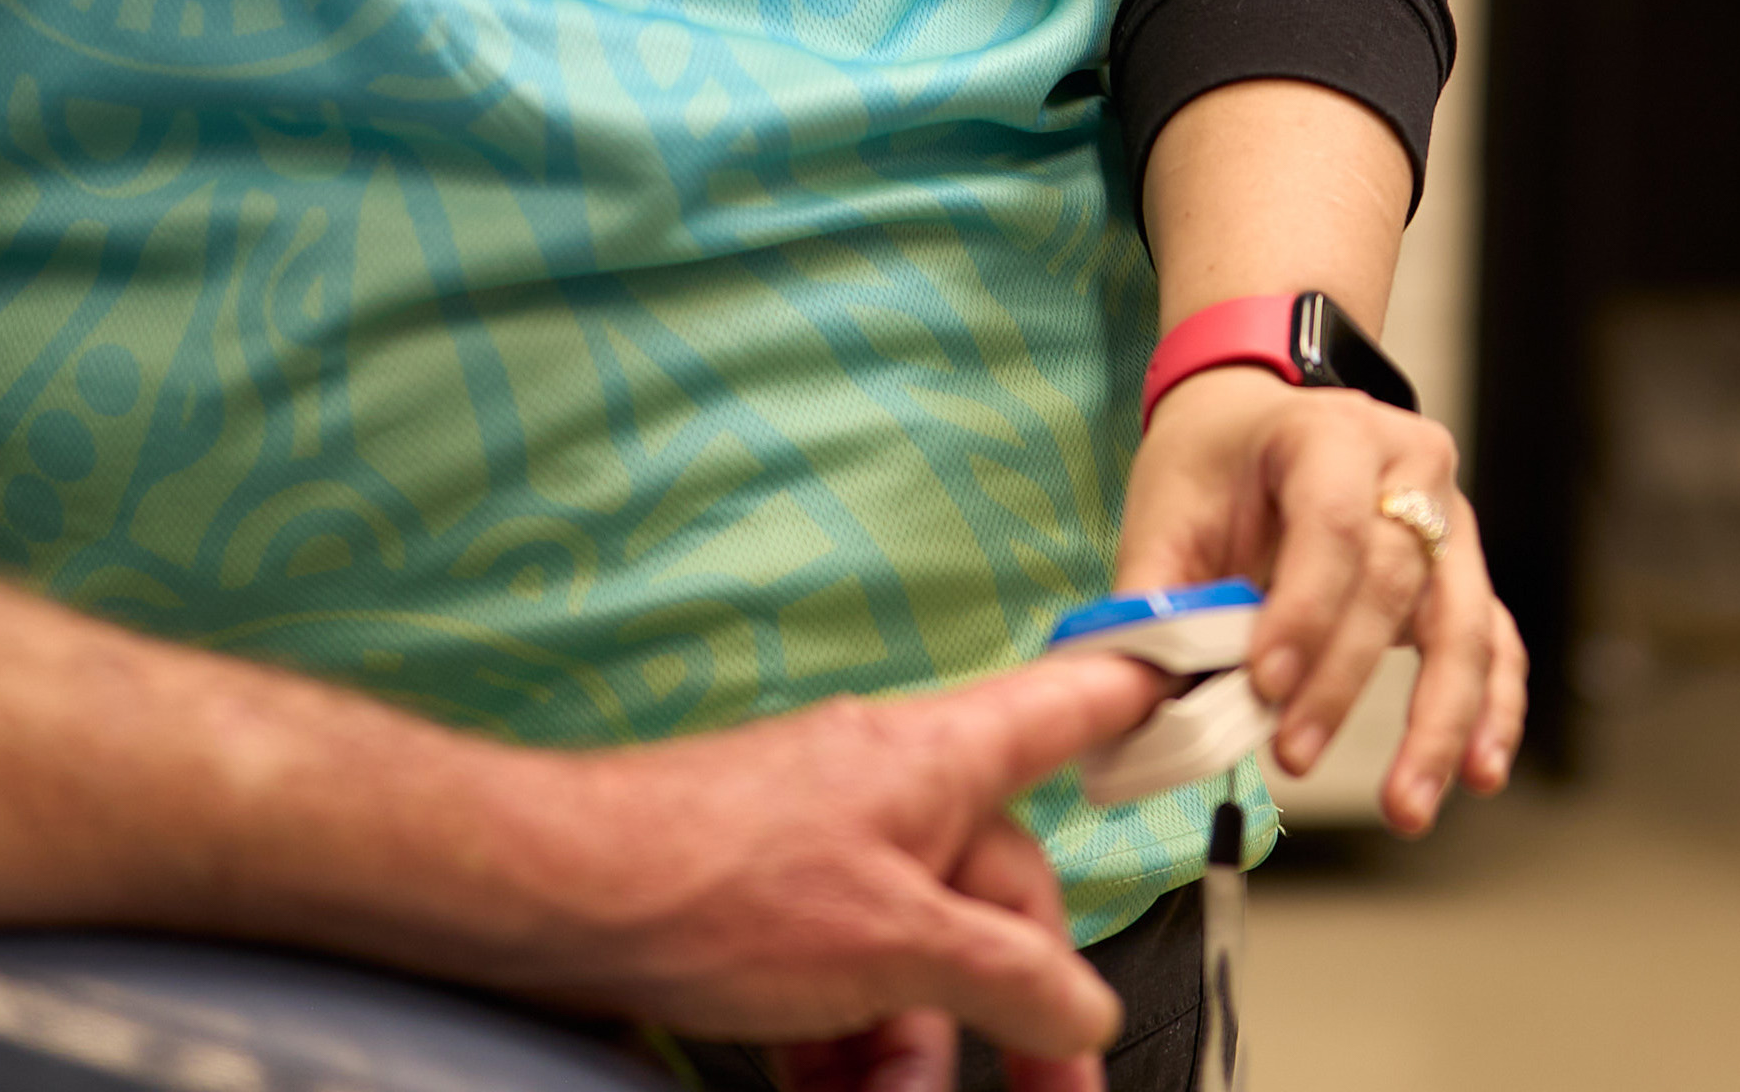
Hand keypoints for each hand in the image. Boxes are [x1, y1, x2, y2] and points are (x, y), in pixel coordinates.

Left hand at [453, 657, 1149, 1088]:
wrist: (550, 901)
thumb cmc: (709, 878)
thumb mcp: (894, 946)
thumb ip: (1007, 978)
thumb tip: (1083, 1010)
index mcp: (945, 761)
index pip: (1073, 704)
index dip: (1138, 694)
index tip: (1189, 688)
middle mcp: (894, 792)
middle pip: (998, 893)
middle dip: (1010, 1006)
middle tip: (1039, 1091)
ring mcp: (828, 849)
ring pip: (915, 954)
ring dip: (913, 1046)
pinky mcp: (768, 905)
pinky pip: (844, 976)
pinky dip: (846, 1041)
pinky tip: (829, 1088)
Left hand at [1114, 371, 1525, 831]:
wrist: (1259, 415)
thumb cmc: (1215, 463)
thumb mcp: (1166, 510)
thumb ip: (1156, 602)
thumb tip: (1135, 702)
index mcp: (1329, 431)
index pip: (1331, 521)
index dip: (1303, 609)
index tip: (1264, 684)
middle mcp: (1408, 465)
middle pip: (1394, 578)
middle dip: (1343, 680)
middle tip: (1295, 755)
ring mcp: (1449, 518)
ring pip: (1465, 621)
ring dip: (1439, 720)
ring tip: (1407, 804)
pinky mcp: (1462, 572)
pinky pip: (1495, 641)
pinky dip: (1492, 709)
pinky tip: (1479, 772)